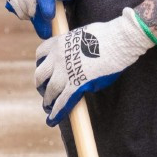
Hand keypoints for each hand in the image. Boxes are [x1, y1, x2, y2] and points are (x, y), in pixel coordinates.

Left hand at [34, 8, 152, 126]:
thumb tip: (79, 66)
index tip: (44, 71)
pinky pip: (62, 101)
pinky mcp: (76, 84)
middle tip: (44, 91)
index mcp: (58, 42)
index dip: (41, 64)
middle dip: (41, 84)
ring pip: (49, 90)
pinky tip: (52, 119)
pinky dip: (56, 112)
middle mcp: (57, 57)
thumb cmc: (106, 36)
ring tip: (48, 106)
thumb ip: (75, 52)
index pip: (41, 54)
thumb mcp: (83, 38)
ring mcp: (65, 71)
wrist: (116, 40)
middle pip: (40, 74)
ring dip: (47, 100)